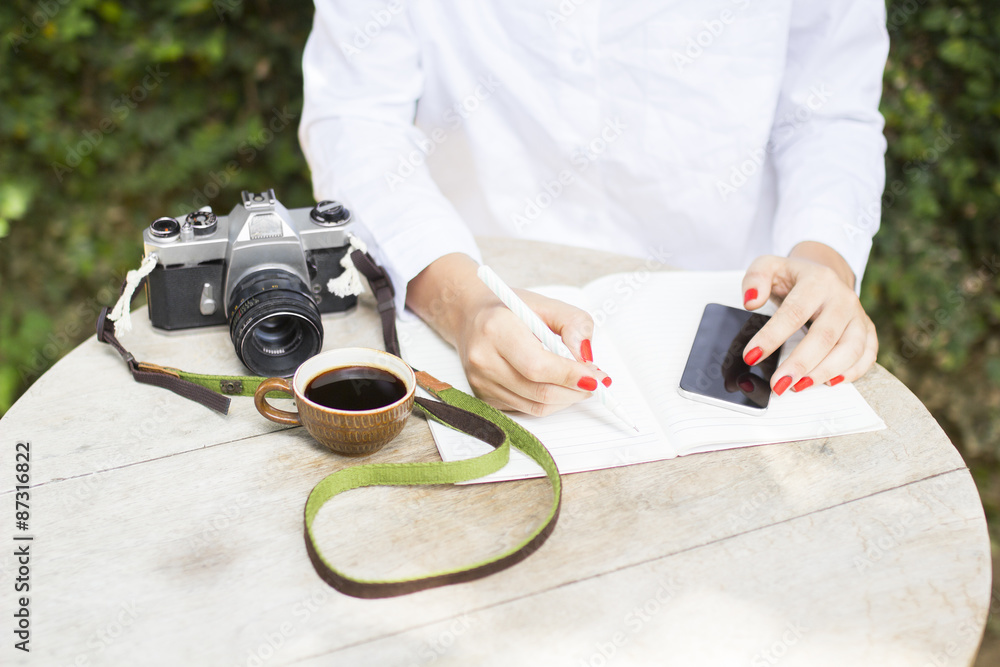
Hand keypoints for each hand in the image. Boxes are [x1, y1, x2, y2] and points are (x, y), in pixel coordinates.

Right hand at [407, 254, 607, 415]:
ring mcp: (480, 382)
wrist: (470, 316)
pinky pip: (527, 409)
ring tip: (579, 382)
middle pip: (539, 391)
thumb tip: (587, 358)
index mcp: (496, 328)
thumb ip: (574, 324)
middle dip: (575, 390)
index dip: (571, 376)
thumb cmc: (509, 309)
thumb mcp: (547, 304)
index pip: (538, 366)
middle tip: (596, 381)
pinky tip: (555, 384)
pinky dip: (549, 401)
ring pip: (536, 406)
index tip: (597, 377)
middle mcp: (483, 358)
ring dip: (566, 398)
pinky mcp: (484, 397)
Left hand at [741, 243, 877, 393]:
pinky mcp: (867, 329)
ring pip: (850, 348)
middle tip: (778, 384)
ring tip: (800, 386)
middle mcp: (842, 298)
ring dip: (825, 371)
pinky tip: (831, 382)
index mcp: (817, 281)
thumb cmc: (793, 276)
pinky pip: (867, 354)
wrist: (824, 273)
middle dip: (800, 363)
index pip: (794, 312)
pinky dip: (853, 371)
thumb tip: (751, 302)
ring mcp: (857, 315)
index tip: (751, 356)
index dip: (772, 336)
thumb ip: (755, 279)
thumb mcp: (769, 267)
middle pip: (824, 335)